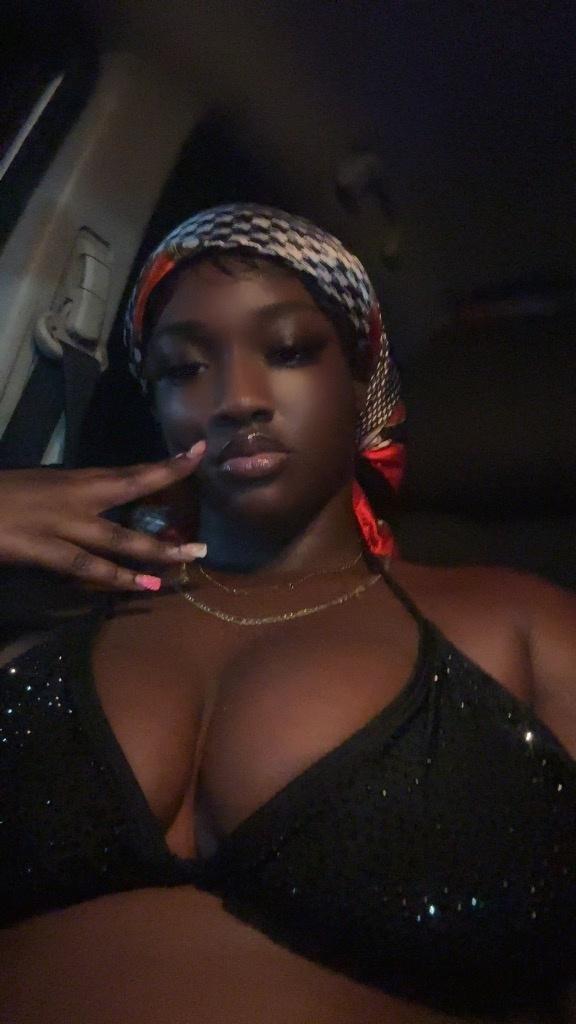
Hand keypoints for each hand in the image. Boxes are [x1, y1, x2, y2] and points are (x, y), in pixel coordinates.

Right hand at [0, 442, 206, 590]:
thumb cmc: (3, 496)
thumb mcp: (44, 489)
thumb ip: (76, 497)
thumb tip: (106, 506)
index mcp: (76, 479)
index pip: (131, 470)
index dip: (167, 464)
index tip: (199, 452)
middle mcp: (75, 496)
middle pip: (132, 489)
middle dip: (170, 493)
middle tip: (205, 518)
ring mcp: (61, 523)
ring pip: (119, 538)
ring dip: (155, 551)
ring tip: (186, 561)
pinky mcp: (43, 548)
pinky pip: (87, 567)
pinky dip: (116, 578)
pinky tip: (141, 587)